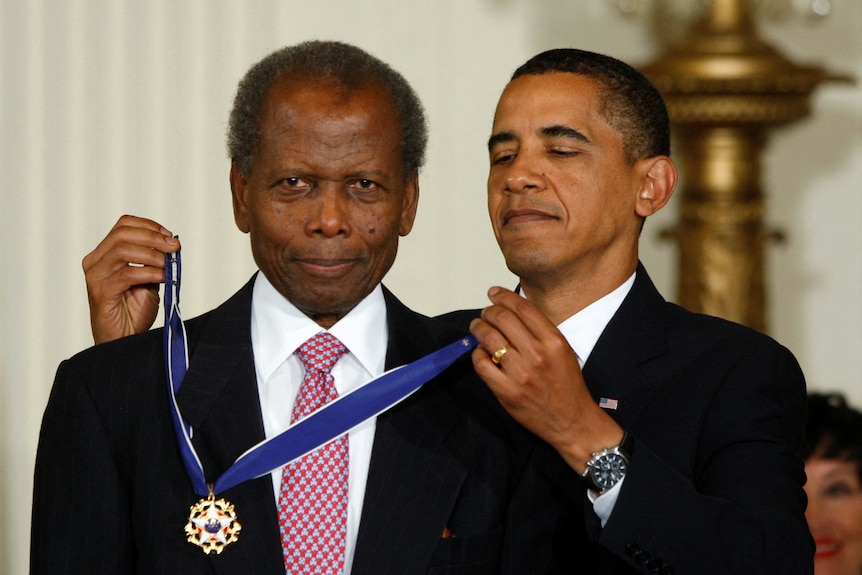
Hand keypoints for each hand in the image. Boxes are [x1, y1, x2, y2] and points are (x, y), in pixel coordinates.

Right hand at [82, 215, 179, 343]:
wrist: (124, 339)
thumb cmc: (133, 310)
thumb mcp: (148, 278)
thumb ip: (154, 260)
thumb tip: (171, 243)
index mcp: (104, 254)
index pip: (124, 225)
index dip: (149, 226)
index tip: (169, 236)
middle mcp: (95, 262)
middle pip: (122, 234)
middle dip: (154, 237)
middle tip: (174, 247)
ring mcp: (96, 276)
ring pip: (123, 250)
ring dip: (152, 255)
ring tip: (168, 265)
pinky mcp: (101, 292)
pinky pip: (127, 274)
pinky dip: (150, 273)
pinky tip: (163, 278)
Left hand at [470, 287, 622, 473]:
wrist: (572, 422)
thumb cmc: (568, 386)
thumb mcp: (563, 351)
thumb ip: (541, 331)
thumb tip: (513, 312)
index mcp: (554, 341)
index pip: (522, 308)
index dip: (504, 296)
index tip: (494, 293)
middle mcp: (537, 354)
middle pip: (502, 319)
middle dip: (489, 310)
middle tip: (485, 312)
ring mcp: (520, 374)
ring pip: (489, 338)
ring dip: (479, 328)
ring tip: (477, 327)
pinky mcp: (507, 392)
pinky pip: (482, 364)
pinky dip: (477, 353)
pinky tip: (480, 352)